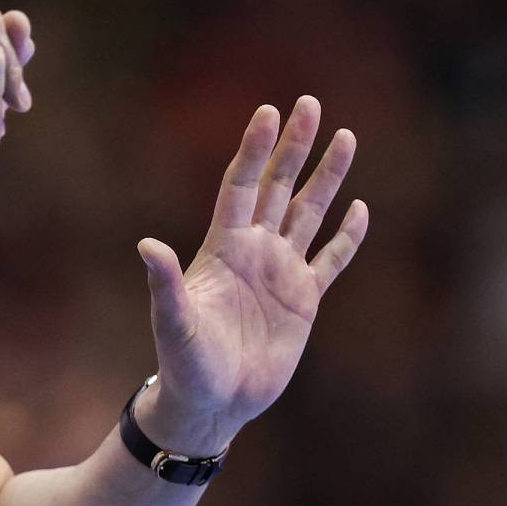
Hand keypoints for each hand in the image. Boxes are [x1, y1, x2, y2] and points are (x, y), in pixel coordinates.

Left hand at [135, 97, 367, 453]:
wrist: (212, 403)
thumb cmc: (184, 363)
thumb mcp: (173, 322)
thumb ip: (165, 283)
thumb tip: (147, 245)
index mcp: (224, 247)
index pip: (242, 185)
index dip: (255, 149)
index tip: (268, 111)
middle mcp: (255, 250)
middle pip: (278, 185)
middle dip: (295, 146)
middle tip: (310, 103)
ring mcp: (280, 272)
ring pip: (308, 213)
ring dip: (326, 177)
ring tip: (345, 137)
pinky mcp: (303, 300)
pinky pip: (330, 260)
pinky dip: (346, 236)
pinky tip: (360, 208)